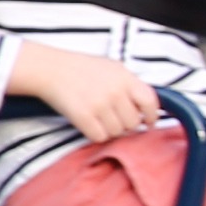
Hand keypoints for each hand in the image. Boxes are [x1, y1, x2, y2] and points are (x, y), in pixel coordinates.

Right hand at [8, 45, 164, 142]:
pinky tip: (91, 124)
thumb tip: (145, 106)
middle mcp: (115, 92)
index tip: (150, 123)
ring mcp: (100, 105)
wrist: (52, 69)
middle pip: (133, 123)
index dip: (152, 116)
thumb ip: (130, 84)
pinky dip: (96, 135)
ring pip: (117, 133)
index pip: (150, 102)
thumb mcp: (113, 68)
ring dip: (111, 130)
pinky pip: (100, 137)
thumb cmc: (82, 68)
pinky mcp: (83, 117)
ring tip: (100, 119)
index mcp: (125, 78)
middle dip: (127, 125)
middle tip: (116, 120)